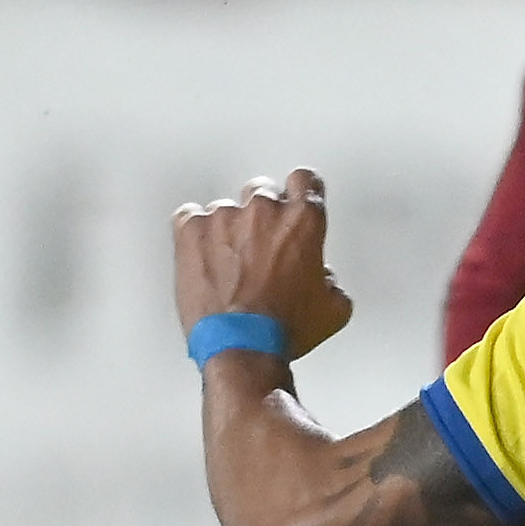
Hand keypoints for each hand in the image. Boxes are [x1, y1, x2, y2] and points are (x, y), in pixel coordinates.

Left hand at [171, 166, 353, 354]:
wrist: (242, 345)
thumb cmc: (285, 328)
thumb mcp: (334, 309)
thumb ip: (330, 279)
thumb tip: (322, 278)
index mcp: (303, 223)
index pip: (306, 180)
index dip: (304, 189)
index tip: (300, 194)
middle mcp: (263, 211)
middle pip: (264, 190)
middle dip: (264, 213)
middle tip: (262, 242)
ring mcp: (223, 217)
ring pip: (227, 207)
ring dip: (230, 228)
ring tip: (230, 261)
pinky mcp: (191, 229)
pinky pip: (191, 216)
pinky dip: (198, 232)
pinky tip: (205, 254)